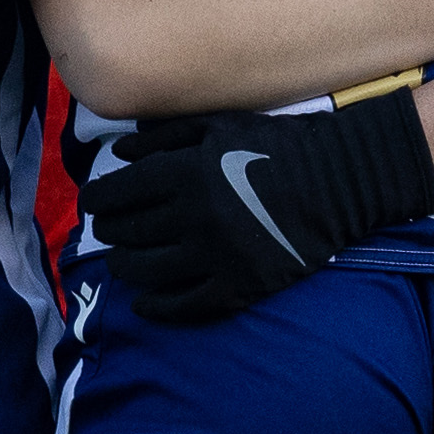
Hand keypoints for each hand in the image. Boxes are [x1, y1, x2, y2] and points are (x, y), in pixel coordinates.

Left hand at [80, 95, 433, 326]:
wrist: (341, 181)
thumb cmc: (277, 145)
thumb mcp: (219, 126)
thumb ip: (164, 136)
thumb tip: (118, 155)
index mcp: (183, 173)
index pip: (118, 193)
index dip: (97, 201)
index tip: (93, 204)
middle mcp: (192, 217)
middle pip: (127, 234)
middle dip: (110, 232)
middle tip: (108, 231)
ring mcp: (215, 256)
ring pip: (146, 272)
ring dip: (124, 268)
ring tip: (122, 262)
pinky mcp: (238, 286)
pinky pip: (183, 305)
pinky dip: (155, 307)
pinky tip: (144, 303)